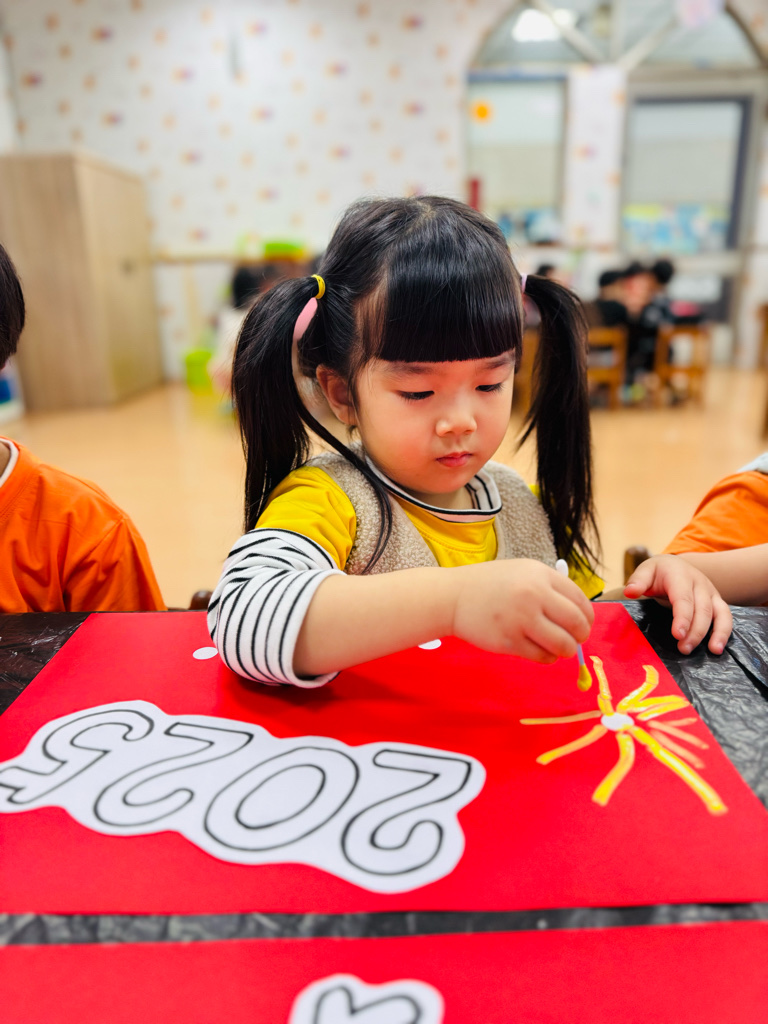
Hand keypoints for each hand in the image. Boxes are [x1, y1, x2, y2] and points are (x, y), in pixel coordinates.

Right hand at [451, 559, 593, 663]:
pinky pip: (542, 657)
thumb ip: (551, 589)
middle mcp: (534, 595)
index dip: (586, 617)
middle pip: (577, 624)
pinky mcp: (509, 641)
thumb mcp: (523, 572)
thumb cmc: (490, 585)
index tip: (583, 625)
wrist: (453, 596)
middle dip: (580, 636)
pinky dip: (546, 657)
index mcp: (540, 575)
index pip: (580, 601)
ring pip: (563, 645)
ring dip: (565, 650)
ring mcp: (521, 619)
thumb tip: (580, 617)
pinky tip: (539, 650)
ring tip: (557, 648)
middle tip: (573, 640)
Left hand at [623, 554, 731, 654]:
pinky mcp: (717, 601)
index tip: (677, 634)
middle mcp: (699, 583)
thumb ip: (638, 581)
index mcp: (680, 575)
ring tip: (711, 651)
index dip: (682, 617)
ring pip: (718, 613)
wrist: (675, 565)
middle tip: (684, 649)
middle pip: (702, 608)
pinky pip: (726, 616)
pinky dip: (725, 632)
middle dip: (696, 630)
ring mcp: (710, 592)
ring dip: (715, 633)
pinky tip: (718, 648)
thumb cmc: (658, 572)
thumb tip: (630, 592)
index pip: (683, 598)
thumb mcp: (645, 571)